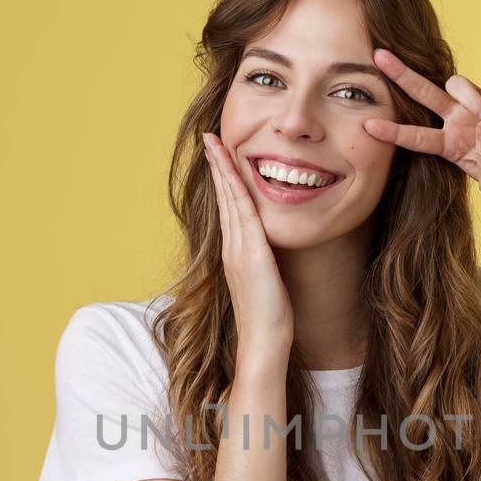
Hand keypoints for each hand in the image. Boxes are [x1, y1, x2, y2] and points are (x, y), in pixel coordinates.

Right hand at [202, 132, 294, 363]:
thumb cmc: (269, 321)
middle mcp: (231, 247)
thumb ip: (265, 266)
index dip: (223, 180)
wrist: (263, 344)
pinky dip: (235, 188)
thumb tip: (270, 257)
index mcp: (235, 253)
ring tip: (215, 142)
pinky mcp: (250, 254)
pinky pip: (242, 213)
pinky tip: (234, 169)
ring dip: (222, 168)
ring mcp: (238, 250)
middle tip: (210, 137)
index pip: (228, 208)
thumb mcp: (267, 285)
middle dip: (217, 165)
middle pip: (223, 197)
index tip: (220, 156)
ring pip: (228, 199)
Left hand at [362, 48, 480, 199]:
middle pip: (422, 93)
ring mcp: (477, 102)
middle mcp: (458, 120)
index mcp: (450, 145)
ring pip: (456, 84)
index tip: (368, 125)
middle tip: (378, 56)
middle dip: (400, 75)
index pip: (415, 137)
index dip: (393, 132)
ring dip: (473, 101)